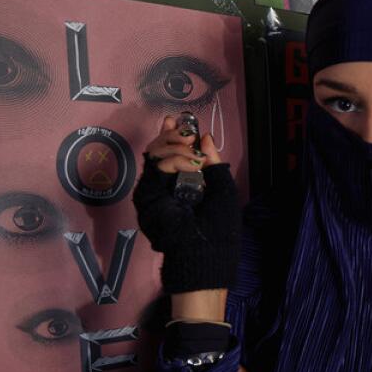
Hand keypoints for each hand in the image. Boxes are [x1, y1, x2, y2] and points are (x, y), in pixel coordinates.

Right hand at [133, 115, 239, 294]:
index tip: (179, 120)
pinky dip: (174, 158)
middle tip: (187, 135)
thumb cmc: (219, 226)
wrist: (205, 251)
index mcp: (187, 182)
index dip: (175, 134)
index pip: (175, 152)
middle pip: (161, 148)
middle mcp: (170, 184)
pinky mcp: (148, 194)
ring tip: (190, 149)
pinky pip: (156, 166)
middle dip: (174, 135)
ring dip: (175, 143)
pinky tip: (188, 162)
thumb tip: (204, 136)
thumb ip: (213, 162)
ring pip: (155, 153)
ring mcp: (157, 188)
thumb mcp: (223, 189)